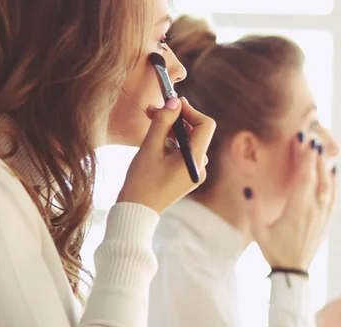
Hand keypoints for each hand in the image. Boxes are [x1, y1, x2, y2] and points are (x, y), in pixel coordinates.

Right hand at [117, 97, 215, 212]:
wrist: (136, 211)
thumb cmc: (141, 182)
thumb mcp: (149, 147)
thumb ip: (162, 122)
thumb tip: (174, 101)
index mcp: (196, 160)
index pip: (205, 125)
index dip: (190, 110)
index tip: (171, 102)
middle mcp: (200, 167)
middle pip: (196, 132)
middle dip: (176, 118)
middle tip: (153, 109)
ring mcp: (193, 173)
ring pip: (188, 142)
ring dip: (171, 129)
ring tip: (150, 119)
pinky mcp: (185, 176)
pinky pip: (182, 153)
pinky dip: (171, 142)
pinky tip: (154, 138)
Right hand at [247, 136, 335, 270]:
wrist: (293, 273)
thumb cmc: (274, 251)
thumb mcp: (259, 232)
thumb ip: (254, 210)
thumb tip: (248, 188)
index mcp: (297, 210)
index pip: (303, 177)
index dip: (304, 157)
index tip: (302, 140)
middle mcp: (313, 210)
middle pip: (317, 177)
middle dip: (314, 156)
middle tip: (311, 138)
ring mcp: (322, 216)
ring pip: (327, 186)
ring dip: (324, 167)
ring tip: (320, 151)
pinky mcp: (325, 222)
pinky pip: (333, 198)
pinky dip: (333, 183)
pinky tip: (331, 173)